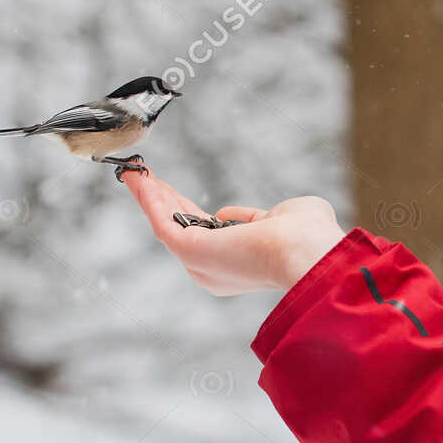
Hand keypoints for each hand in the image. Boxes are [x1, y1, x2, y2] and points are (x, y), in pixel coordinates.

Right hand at [120, 165, 346, 295]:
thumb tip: (229, 214)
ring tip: (135, 173)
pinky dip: (148, 199)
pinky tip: (138, 179)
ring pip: (167, 224)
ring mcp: (201, 263)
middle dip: (162, 201)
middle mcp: (214, 269)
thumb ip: (256, 217)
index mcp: (238, 264)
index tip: (175, 192)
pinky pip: (161, 222)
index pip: (207, 234)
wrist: (307, 251)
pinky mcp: (190, 252)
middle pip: (181, 228)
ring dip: (150, 197)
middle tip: (146, 177)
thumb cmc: (308, 238)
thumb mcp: (284, 218)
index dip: (188, 210)